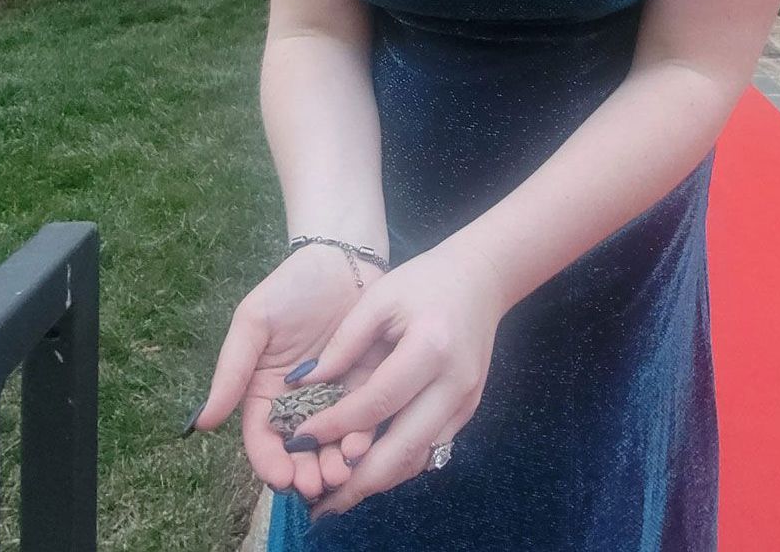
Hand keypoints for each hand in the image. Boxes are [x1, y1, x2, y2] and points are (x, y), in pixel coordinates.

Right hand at [190, 245, 389, 499]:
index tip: (282, 478)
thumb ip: (231, 371)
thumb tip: (202, 424)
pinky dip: (364, 435)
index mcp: (265, 393)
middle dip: (307, 472)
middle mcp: (299, 403)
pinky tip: (365, 442)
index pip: (263, 440)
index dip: (270, 463)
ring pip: (332, 441)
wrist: (342, 260)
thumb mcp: (253, 322)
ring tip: (344, 469)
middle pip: (300, 450)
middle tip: (319, 483)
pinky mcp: (366, 385)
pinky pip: (364, 418)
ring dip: (335, 462)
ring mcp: (334, 397)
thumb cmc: (290, 288)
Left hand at [288, 239, 506, 519]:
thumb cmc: (425, 280)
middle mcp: (454, 384)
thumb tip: (303, 384)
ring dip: (378, 482)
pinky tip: (368, 470)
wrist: (480, 278)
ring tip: (337, 496)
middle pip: (403, 448)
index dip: (336, 424)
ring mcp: (466, 402)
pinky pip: (431, 449)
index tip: (299, 438)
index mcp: (431, 347)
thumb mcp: (380, 298)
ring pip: (418, 459)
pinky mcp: (469, 410)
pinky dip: (398, 465)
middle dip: (358, 481)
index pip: (377, 402)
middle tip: (317, 501)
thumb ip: (344, 342)